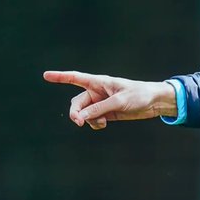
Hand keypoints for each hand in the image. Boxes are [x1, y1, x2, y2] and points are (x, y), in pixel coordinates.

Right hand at [42, 70, 175, 130]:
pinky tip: (105, 124)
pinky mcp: (106, 113)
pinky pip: (93, 120)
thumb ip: (99, 109)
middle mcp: (97, 92)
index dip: (60, 77)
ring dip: (88, 120)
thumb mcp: (119, 102)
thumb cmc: (139, 95)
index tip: (45, 75)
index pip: (75, 78)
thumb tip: (81, 117)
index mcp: (99, 82)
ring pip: (84, 113)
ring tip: (102, 123)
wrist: (154, 102)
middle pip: (77, 103)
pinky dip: (96, 124)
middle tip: (78, 122)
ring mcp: (100, 103)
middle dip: (76, 113)